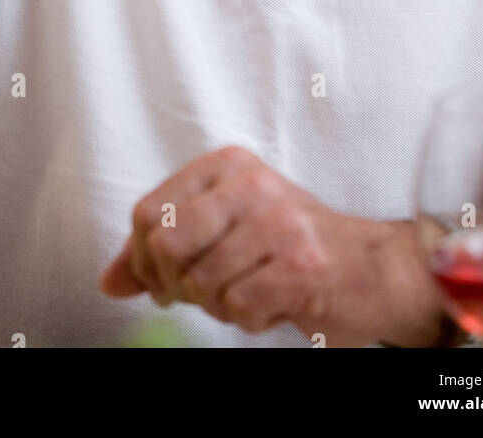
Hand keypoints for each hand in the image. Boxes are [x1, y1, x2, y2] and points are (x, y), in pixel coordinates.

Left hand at [100, 146, 445, 345]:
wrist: (372, 267)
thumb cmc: (291, 247)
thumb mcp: (224, 230)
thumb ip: (163, 250)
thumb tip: (110, 282)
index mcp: (226, 165)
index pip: (147, 212)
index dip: (141, 260)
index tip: (160, 281)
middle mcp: (250, 183)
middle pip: (164, 244)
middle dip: (171, 285)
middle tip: (197, 294)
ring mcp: (276, 220)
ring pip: (200, 282)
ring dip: (217, 304)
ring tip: (247, 291)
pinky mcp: (298, 263)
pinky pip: (237, 305)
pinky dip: (248, 317)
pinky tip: (272, 301)